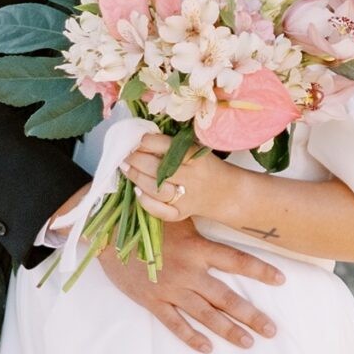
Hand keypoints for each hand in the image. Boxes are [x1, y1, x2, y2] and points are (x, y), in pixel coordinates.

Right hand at [98, 215, 281, 352]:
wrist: (107, 233)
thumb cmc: (144, 220)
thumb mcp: (176, 214)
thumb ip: (200, 220)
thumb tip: (226, 209)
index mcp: (197, 248)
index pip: (236, 261)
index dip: (260, 271)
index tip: (282, 280)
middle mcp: (188, 272)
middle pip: (226, 297)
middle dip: (251, 315)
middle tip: (272, 330)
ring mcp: (170, 289)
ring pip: (205, 315)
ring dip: (228, 330)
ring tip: (248, 342)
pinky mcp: (152, 301)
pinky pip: (174, 324)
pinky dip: (190, 337)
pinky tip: (207, 348)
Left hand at [123, 137, 237, 225]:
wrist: (226, 193)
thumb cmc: (205, 166)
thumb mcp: (197, 149)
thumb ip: (175, 145)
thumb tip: (142, 139)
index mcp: (197, 158)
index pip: (170, 148)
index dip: (150, 142)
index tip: (140, 139)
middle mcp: (193, 178)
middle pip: (161, 169)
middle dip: (138, 160)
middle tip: (126, 155)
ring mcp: (187, 198)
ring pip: (158, 190)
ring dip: (137, 178)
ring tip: (126, 168)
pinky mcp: (182, 213)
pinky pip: (161, 211)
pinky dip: (147, 202)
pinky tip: (138, 191)